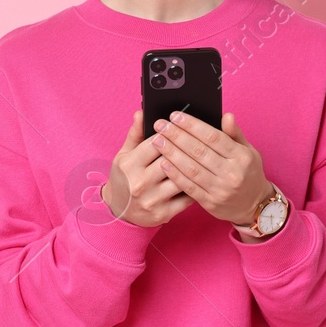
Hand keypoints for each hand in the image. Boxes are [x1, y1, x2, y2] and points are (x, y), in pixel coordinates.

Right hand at [100, 109, 196, 227]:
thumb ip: (135, 134)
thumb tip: (142, 113)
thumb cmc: (124, 178)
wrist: (119, 212)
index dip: (171, 133)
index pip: (155, 144)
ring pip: (181, 179)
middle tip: (201, 139)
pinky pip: (186, 198)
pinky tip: (204, 177)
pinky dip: (197, 186)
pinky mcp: (163, 213)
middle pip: (170, 160)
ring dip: (194, 167)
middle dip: (186, 148)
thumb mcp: (124, 155)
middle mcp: (139, 183)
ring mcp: (152, 200)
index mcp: (129, 165)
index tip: (183, 126)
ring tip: (206, 157)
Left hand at [150, 111, 271, 229]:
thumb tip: (226, 115)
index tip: (176, 116)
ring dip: (171, 153)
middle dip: (176, 136)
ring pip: (191, 168)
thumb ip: (235, 134)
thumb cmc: (248, 173)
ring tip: (157, 140)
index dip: (192, 125)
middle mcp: (232, 173)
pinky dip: (174, 174)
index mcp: (241, 157)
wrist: (254, 206)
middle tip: (160, 125)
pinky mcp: (210, 202)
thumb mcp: (248, 151)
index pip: (213, 137)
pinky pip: (188, 187)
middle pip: (199, 151)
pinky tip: (162, 162)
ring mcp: (220, 189)